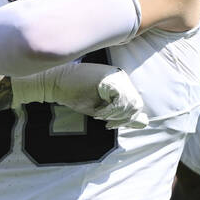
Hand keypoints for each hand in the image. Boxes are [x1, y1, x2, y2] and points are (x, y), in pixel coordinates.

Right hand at [12, 63, 147, 128]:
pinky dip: (109, 111)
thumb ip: (121, 113)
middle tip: (104, 121)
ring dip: (114, 115)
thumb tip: (144, 122)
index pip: (135, 103)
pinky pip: (119, 100)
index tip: (108, 123)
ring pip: (129, 103)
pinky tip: (97, 112)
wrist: (55, 82)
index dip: (125, 118)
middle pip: (135, 104)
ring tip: (99, 115)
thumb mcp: (101, 107)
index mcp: (120, 81)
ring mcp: (115, 76)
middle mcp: (121, 76)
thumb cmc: (74, 94)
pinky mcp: (108, 79)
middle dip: (121, 118)